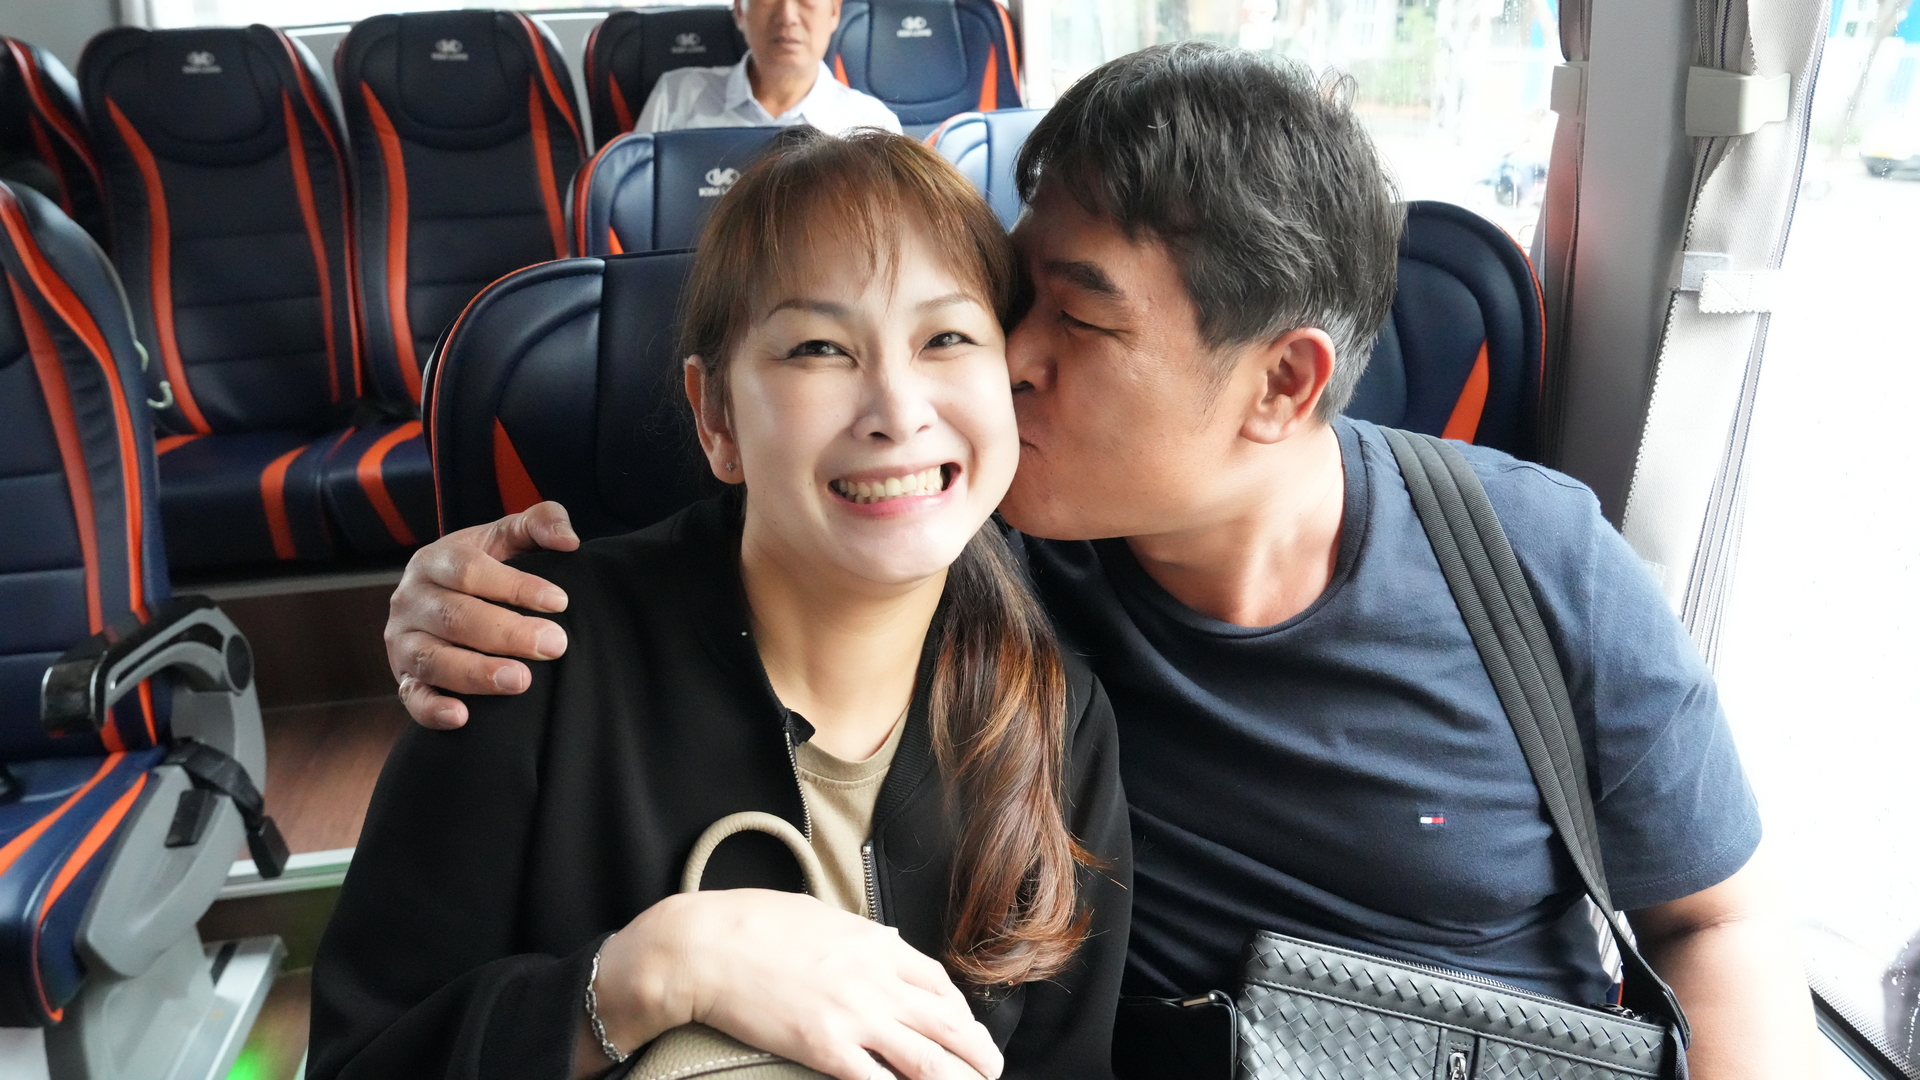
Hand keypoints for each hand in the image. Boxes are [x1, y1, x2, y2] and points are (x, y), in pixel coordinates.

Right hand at [386, 502, 579, 729]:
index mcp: (435, 561)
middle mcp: (410, 600)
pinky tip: (463, 717)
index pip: (469, 570)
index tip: (560, 601)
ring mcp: (402, 642)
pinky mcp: (404, 678)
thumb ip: (540, 522)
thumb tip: (568, 541)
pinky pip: (412, 698)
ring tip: (521, 681)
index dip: (514, 585)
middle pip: (455, 617)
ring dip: (476, 673)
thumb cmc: (488, 567)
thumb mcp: (508, 536)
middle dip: (506, 633)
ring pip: (432, 659)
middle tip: (553, 644)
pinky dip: (432, 710)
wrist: (449, 599)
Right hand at [591, 890, 1001, 1079]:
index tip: (964, 1029)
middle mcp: (876, 979)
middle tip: (991, 1070)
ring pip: (928, 1059)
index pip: (937, 982)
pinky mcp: (826, 1048)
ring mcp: (854, 1016)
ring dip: (957, 1079)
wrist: (705, 945)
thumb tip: (883, 941)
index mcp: (876, 944)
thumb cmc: (751, 923)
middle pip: (947, 1023)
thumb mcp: (820, 915)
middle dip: (977, 1051)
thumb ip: (859, 935)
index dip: (959, 1012)